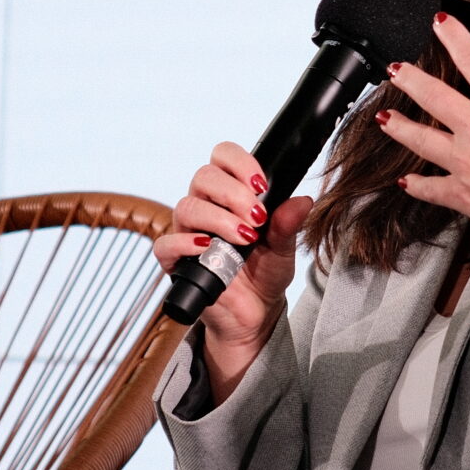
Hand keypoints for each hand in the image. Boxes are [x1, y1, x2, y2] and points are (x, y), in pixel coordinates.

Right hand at [154, 142, 312, 398]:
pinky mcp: (176, 261)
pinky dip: (185, 242)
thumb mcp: (284, 249)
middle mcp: (205, 207)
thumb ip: (289, 225)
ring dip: (218, 219)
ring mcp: (187, 232)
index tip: (262, 185)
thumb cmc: (265, 274)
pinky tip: (207, 247)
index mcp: (229, 194)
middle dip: (234, 194)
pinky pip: (166, 243)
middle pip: (203, 177)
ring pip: (187, 206)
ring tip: (245, 237)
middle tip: (257, 218)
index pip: (223, 157)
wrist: (254, 313)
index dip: (240, 162)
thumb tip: (303, 201)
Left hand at [380, 15, 469, 275]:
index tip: (439, 22)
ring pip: (421, 140)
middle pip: (433, 97)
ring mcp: (466, 164)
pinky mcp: (463, 195)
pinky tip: (404, 180)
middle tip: (393, 68)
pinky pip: (431, 187)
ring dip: (399, 126)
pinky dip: (416, 185)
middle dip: (409, 79)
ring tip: (382, 117)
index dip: (454, 37)